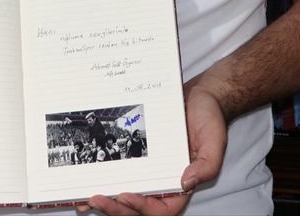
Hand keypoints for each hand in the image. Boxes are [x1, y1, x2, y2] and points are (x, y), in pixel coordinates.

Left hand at [76, 82, 225, 215]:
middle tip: (96, 199)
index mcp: (181, 186)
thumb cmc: (208, 117)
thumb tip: (186, 183)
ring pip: (125, 197)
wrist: (199, 95)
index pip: (160, 209)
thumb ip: (207, 165)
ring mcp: (148, 173)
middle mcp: (163, 184)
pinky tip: (87, 183)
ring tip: (84, 200)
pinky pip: (120, 174)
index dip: (141, 207)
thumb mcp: (215, 140)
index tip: (125, 195)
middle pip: (138, 208)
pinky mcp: (137, 159)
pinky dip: (104, 181)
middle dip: (116, 209)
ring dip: (106, 202)